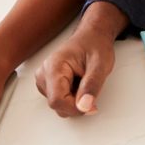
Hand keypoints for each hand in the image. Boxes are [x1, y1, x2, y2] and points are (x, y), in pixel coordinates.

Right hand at [34, 3, 121, 117]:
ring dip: (74, 100)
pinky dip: (72, 97)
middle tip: (90, 87)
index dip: (75, 108)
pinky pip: (59, 100)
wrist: (92, 36)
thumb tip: (85, 106)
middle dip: (76, 103)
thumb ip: (92, 86)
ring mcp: (44, 79)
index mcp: (54, 66)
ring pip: (58, 105)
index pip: (57, 101)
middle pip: (56, 105)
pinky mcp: (47, 84)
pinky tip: (78, 84)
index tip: (91, 104)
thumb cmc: (95, 45)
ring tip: (83, 82)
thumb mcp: (101, 65)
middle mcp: (44, 73)